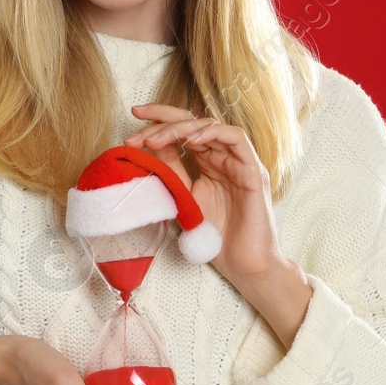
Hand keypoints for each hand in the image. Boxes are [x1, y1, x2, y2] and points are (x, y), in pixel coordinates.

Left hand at [123, 103, 283, 283]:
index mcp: (209, 162)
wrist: (243, 265)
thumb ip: (172, 171)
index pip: (183, 131)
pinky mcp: (253, 170)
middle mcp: (224, 157)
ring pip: (211, 126)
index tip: (132, 121)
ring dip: (180, 127)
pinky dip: (211, 133)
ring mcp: (240, 162)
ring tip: (155, 138)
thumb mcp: (184, 197)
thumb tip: (148, 146)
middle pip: (194, 122)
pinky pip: (236, 139)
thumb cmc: (216, 237)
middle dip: (162, 119)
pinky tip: (189, 140)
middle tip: (137, 125)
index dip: (158, 121)